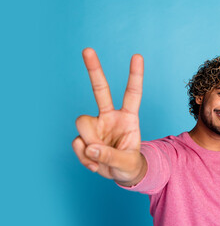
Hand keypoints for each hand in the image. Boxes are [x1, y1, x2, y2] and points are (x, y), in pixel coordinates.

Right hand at [72, 48, 146, 185]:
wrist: (120, 175)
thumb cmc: (130, 164)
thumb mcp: (128, 164)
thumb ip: (111, 157)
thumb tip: (90, 148)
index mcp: (128, 118)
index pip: (132, 94)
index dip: (134, 76)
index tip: (136, 56)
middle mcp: (110, 116)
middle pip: (100, 90)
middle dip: (94, 70)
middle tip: (87, 49)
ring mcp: (96, 125)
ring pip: (82, 123)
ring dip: (89, 144)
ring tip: (100, 159)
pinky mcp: (84, 137)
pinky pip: (77, 143)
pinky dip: (84, 158)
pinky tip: (94, 163)